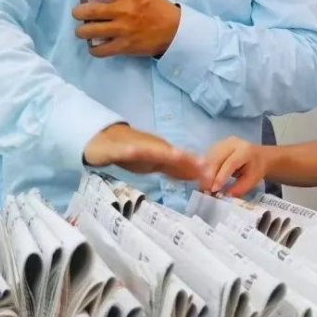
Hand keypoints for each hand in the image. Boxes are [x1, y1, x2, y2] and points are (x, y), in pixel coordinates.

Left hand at [70, 0, 180, 57]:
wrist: (174, 30)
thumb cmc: (159, 7)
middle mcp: (122, 11)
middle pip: (88, 11)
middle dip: (77, 12)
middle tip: (78, 13)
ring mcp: (122, 30)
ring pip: (90, 31)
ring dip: (81, 30)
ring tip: (82, 30)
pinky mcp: (124, 46)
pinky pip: (100, 50)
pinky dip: (93, 49)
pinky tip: (94, 46)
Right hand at [84, 123, 205, 181]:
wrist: (104, 138)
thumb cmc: (132, 151)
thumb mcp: (156, 163)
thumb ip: (174, 169)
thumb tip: (196, 177)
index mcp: (162, 152)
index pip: (182, 161)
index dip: (196, 168)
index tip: (211, 177)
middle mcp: (152, 147)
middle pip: (172, 154)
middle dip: (187, 161)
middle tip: (203, 167)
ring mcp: (136, 146)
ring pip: (151, 149)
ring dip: (163, 152)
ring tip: (177, 155)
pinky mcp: (117, 149)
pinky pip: (123, 150)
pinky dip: (128, 151)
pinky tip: (132, 152)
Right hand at [202, 137, 266, 196]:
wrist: (258, 155)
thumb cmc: (256, 169)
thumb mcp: (252, 180)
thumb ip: (239, 188)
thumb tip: (224, 195)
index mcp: (245, 150)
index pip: (230, 162)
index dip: (221, 176)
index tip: (214, 189)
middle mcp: (232, 143)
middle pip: (216, 158)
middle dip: (209, 175)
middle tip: (207, 190)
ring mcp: (222, 142)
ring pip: (209, 157)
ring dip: (204, 173)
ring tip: (205, 187)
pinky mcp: (216, 146)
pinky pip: (207, 157)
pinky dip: (204, 169)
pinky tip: (204, 180)